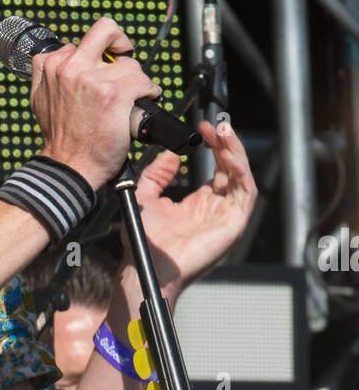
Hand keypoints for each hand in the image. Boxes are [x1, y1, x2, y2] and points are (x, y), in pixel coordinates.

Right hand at [31, 17, 160, 190]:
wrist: (69, 167)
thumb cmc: (60, 139)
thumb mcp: (38, 99)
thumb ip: (44, 73)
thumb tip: (57, 56)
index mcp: (53, 66)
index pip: (81, 40)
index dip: (97, 52)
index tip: (104, 65)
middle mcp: (72, 68)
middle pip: (107, 30)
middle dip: (121, 42)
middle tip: (125, 58)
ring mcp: (94, 80)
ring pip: (130, 64)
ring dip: (136, 81)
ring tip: (130, 99)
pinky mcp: (115, 95)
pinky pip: (144, 81)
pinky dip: (150, 92)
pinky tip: (142, 103)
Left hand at [123, 119, 256, 299]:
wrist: (145, 265)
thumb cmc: (145, 242)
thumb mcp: (146, 196)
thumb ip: (158, 174)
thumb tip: (172, 155)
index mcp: (199, 204)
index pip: (218, 169)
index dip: (214, 146)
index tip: (202, 127)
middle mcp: (216, 209)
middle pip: (232, 169)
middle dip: (227, 143)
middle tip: (216, 125)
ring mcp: (227, 217)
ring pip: (242, 177)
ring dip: (236, 152)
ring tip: (224, 132)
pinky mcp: (234, 225)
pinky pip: (246, 192)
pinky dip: (240, 170)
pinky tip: (228, 155)